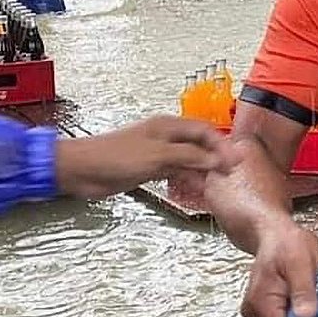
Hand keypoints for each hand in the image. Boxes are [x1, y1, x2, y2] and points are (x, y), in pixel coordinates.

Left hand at [56, 116, 243, 198]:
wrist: (82, 170)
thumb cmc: (115, 156)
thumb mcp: (158, 156)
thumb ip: (190, 157)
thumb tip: (217, 159)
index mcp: (168, 126)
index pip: (205, 131)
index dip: (222, 145)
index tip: (235, 161)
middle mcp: (166, 138)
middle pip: (199, 146)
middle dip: (215, 158)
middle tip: (230, 174)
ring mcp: (158, 154)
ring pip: (189, 161)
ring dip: (202, 171)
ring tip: (216, 185)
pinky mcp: (150, 169)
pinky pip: (177, 173)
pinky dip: (187, 180)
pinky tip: (195, 190)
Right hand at [241, 220, 317, 316]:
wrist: (273, 234)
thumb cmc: (286, 244)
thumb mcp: (301, 262)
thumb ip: (303, 291)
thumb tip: (307, 316)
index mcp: (261, 303)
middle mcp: (254, 313)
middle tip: (313, 301)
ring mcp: (257, 314)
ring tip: (305, 297)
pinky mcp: (263, 312)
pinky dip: (294, 316)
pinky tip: (299, 299)